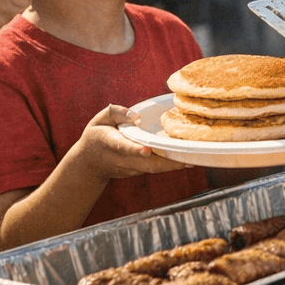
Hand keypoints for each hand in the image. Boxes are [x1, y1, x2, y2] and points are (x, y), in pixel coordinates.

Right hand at [70, 104, 192, 178]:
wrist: (88, 164)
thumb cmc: (97, 136)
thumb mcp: (100, 119)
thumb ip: (117, 113)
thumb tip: (136, 116)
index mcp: (111, 143)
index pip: (124, 147)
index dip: (135, 149)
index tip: (146, 150)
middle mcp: (123, 159)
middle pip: (147, 164)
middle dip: (168, 162)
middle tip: (189, 158)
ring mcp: (132, 169)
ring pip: (155, 168)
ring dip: (174, 164)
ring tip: (196, 156)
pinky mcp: (139, 171)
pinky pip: (157, 168)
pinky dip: (172, 164)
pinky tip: (189, 157)